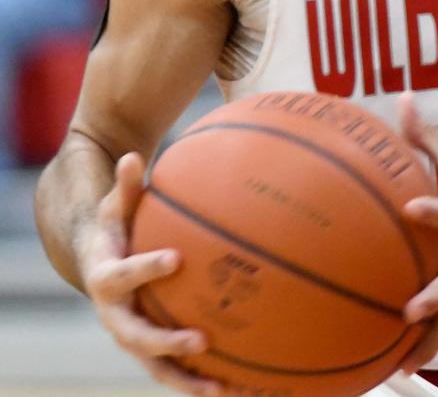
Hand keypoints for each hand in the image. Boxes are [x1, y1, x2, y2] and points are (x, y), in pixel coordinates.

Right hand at [78, 152, 221, 395]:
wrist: (100, 267)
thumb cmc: (117, 230)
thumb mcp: (116, 207)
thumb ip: (126, 187)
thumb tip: (130, 155)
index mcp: (107, 279)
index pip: (124, 275)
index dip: (147, 267)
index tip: (176, 258)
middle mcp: (117, 316)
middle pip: (136, 338)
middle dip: (167, 343)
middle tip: (201, 339)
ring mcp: (135, 338)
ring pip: (159, 369)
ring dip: (189, 382)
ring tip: (225, 390)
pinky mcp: (155, 352)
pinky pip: (180, 372)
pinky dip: (207, 382)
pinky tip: (246, 387)